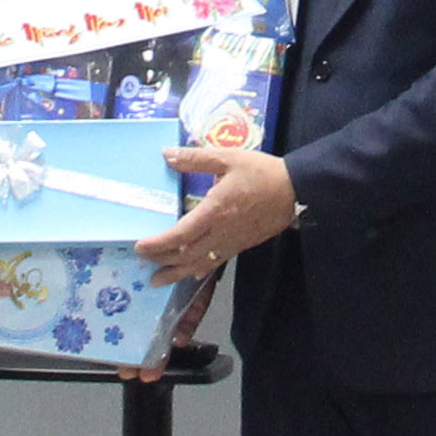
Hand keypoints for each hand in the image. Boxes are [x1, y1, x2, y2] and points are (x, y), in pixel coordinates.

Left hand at [134, 144, 295, 280]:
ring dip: (176, 273)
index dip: (158, 244)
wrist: (295, 190)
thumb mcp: (228, 158)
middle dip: (161, 259)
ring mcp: (231, 242)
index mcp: (214, 211)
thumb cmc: (261, 172)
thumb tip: (167, 155)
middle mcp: (220, 233)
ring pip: (198, 264)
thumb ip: (196, 159)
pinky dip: (199, 270)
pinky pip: (215, 263)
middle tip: (143, 259)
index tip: (140, 246)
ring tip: (157, 280)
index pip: (179, 235)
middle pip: (185, 254)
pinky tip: (191, 274)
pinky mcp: (240, 246)